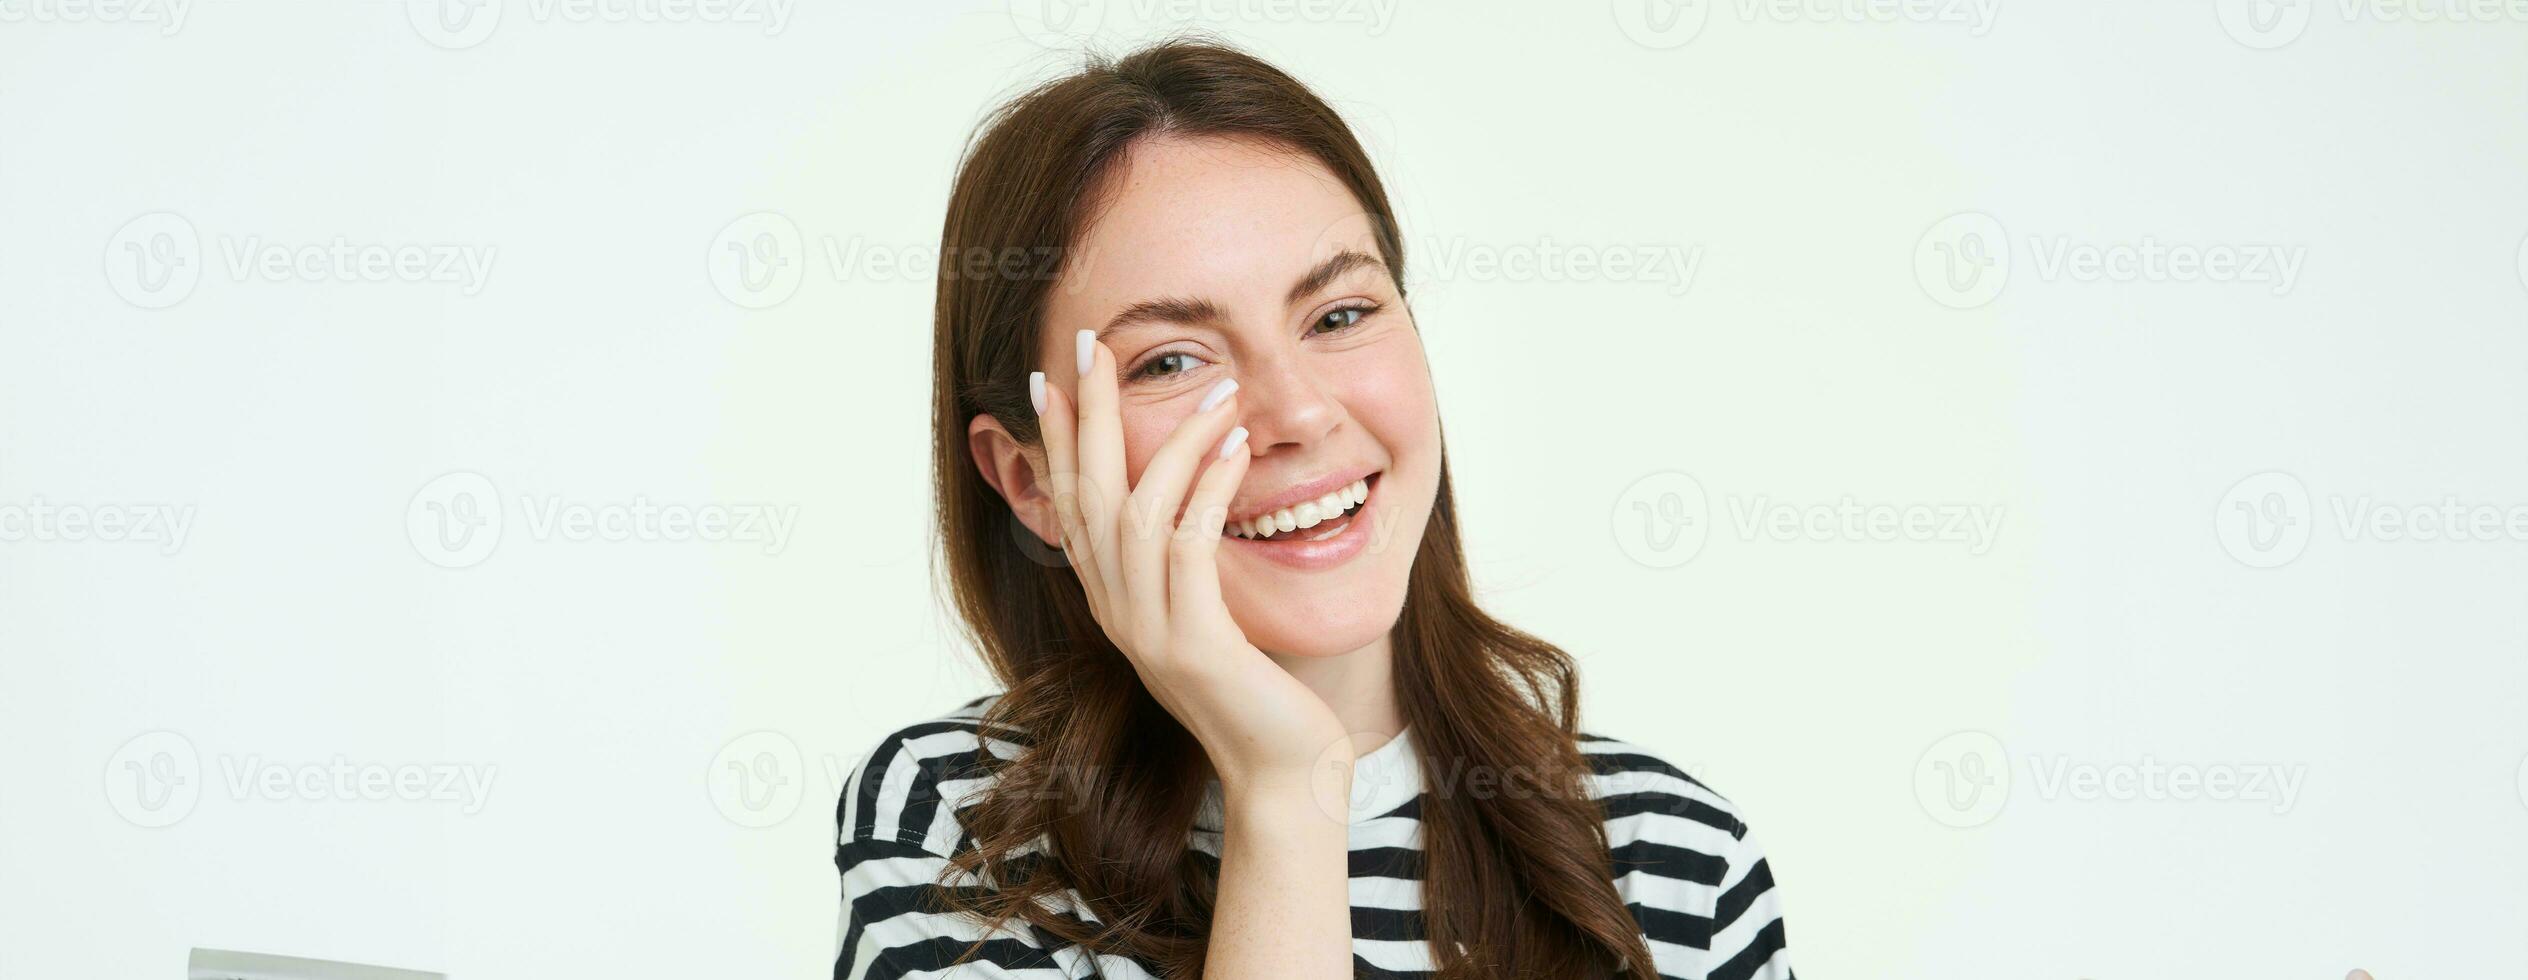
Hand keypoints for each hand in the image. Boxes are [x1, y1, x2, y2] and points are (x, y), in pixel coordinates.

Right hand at [1035, 330, 1350, 797]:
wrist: (1282, 773)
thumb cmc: (1259, 691)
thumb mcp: (1210, 616)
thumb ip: (1188, 565)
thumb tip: (1192, 495)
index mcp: (1114, 603)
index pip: (1071, 506)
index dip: (1058, 441)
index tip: (1051, 378)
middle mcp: (1117, 613)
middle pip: (1085, 494)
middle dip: (1086, 414)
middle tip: (1089, 344)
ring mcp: (1149, 631)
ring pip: (1136, 511)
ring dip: (1174, 441)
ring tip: (1216, 389)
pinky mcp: (1194, 644)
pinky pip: (1189, 546)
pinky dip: (1210, 488)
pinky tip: (1237, 449)